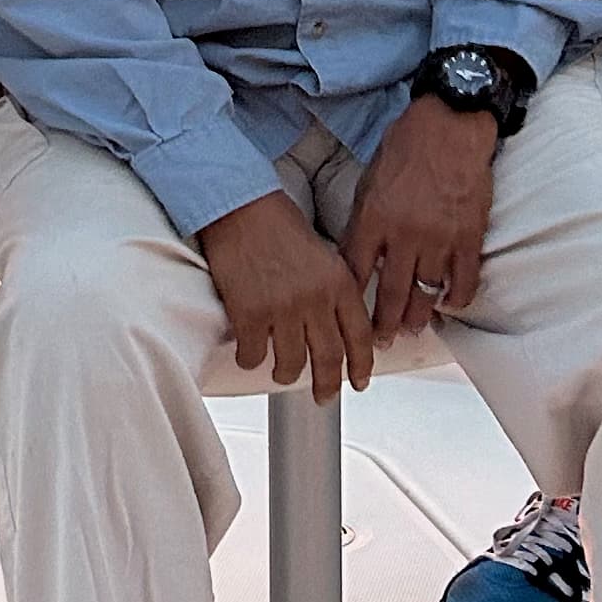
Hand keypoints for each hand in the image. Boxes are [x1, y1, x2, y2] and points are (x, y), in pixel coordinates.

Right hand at [197, 189, 374, 401]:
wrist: (240, 206)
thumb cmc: (277, 223)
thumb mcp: (323, 253)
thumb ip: (334, 288)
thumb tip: (337, 325)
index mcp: (339, 282)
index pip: (359, 336)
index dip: (362, 365)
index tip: (360, 380)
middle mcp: (316, 299)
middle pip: (329, 358)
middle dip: (328, 384)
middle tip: (325, 395)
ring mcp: (283, 309)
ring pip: (291, 364)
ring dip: (287, 375)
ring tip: (283, 374)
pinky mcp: (250, 315)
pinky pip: (254, 356)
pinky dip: (251, 360)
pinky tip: (249, 353)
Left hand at [340, 97, 495, 339]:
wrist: (450, 124)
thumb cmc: (406, 146)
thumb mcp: (370, 179)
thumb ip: (363, 220)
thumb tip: (354, 254)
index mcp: (374, 217)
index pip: (356, 272)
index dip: (352, 300)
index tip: (348, 317)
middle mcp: (405, 234)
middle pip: (392, 294)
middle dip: (384, 324)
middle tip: (380, 341)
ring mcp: (439, 238)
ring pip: (426, 294)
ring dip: (417, 317)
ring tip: (411, 329)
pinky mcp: (469, 237)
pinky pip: (463, 282)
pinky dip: (455, 299)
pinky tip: (447, 305)